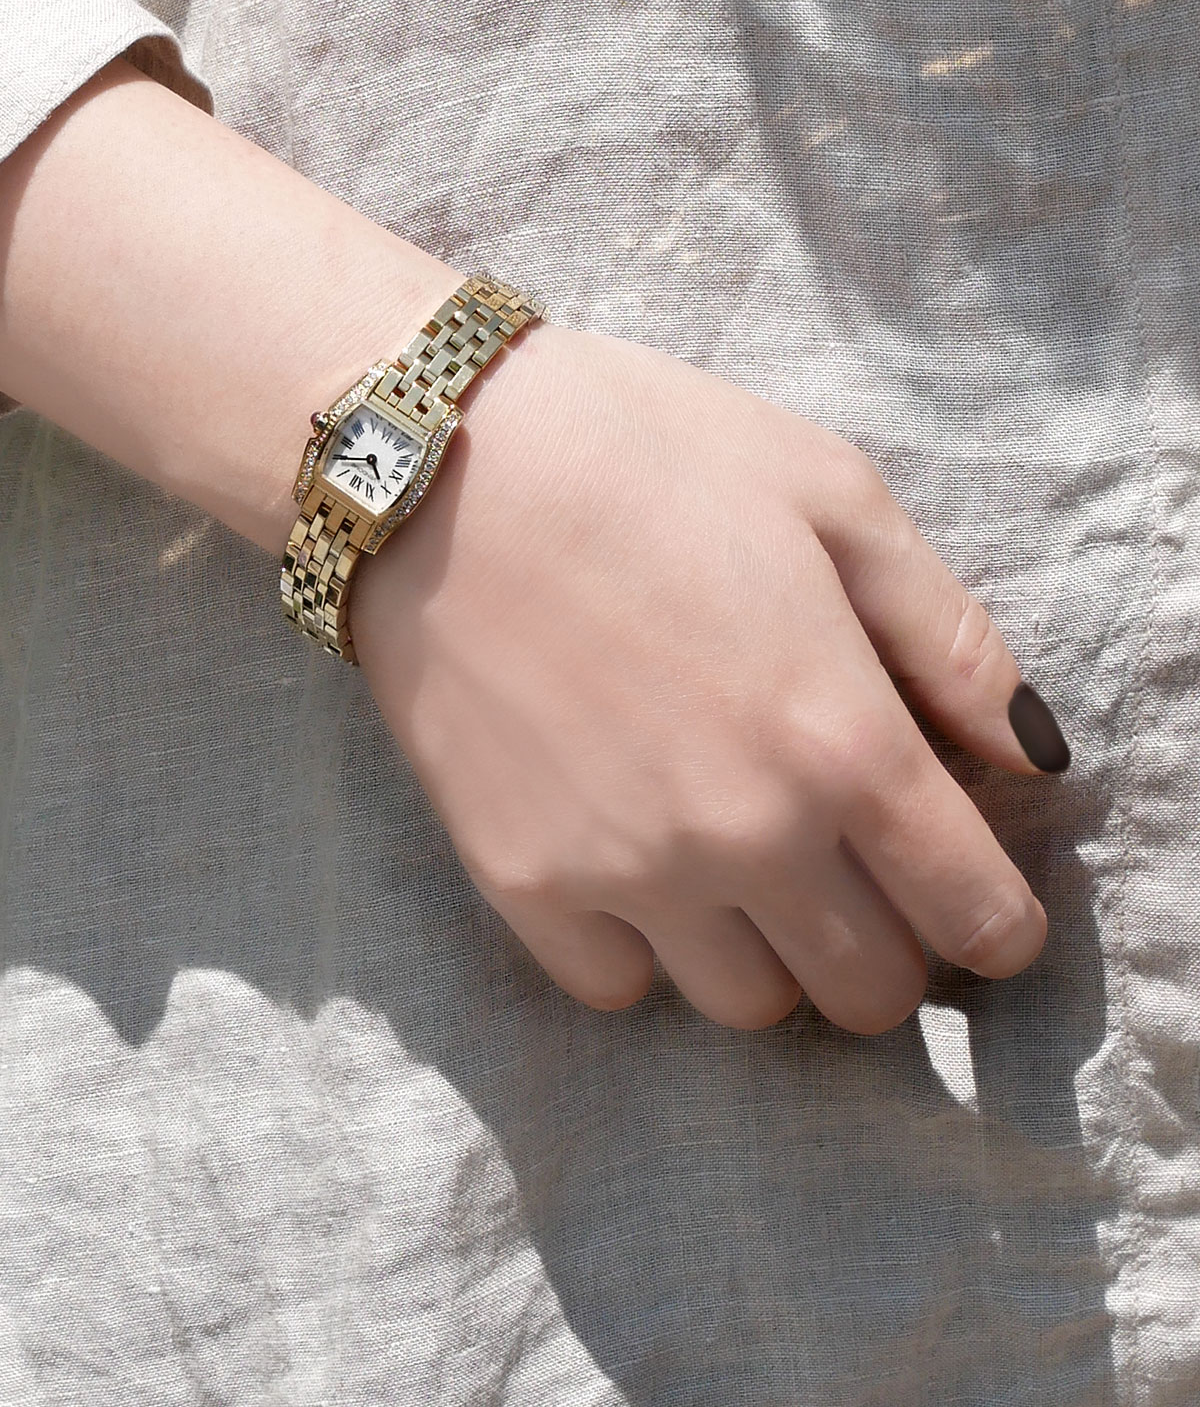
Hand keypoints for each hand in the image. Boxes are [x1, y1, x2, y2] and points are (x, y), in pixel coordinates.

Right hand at [349, 325, 1055, 1034]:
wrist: (430, 462)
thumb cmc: (639, 452)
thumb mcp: (829, 493)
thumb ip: (949, 634)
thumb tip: (1029, 754)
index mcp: (842, 738)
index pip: (977, 922)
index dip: (994, 921)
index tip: (965, 889)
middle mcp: (746, 833)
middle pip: (869, 996)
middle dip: (882, 940)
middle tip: (842, 863)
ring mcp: (625, 868)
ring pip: (747, 1007)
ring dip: (762, 950)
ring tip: (727, 857)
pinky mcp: (518, 879)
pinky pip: (614, 987)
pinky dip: (638, 946)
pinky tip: (626, 856)